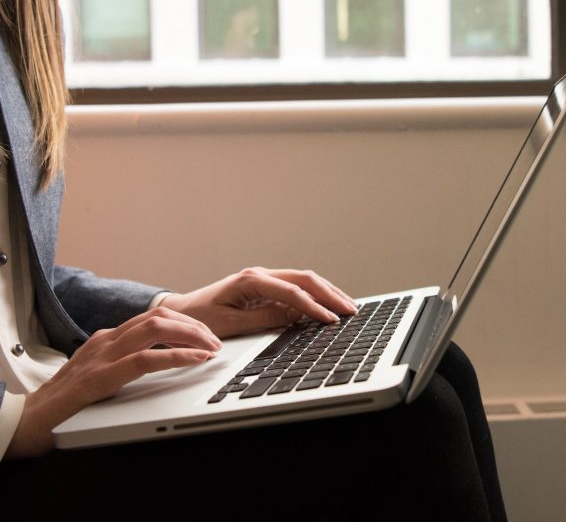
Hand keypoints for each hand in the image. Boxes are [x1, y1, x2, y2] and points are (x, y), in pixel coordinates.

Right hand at [6, 307, 220, 458]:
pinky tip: (195, 360)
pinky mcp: (101, 377)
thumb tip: (162, 357)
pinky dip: (177, 356)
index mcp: (110, 337)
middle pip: (160, 315)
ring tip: (211, 348)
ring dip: (190, 335)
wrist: (29, 420)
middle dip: (194, 325)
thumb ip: (127, 360)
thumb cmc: (68, 399)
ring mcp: (103, 355)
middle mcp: (108, 339)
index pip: (155, 315)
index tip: (206, 334)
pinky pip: (146, 359)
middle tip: (215, 341)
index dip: (186, 322)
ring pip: (156, 328)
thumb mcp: (103, 371)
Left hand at [160, 267, 357, 338]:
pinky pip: (295, 289)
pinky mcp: (265, 288)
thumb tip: (294, 317)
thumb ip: (264, 319)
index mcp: (251, 280)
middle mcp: (260, 275)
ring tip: (347, 306)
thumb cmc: (200, 317)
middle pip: (304, 279)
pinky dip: (315, 296)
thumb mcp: (230, 324)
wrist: (182, 311)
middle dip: (329, 294)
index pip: (291, 291)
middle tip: (350, 310)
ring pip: (303, 280)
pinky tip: (327, 305)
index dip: (314, 306)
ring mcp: (264, 280)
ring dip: (326, 292)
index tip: (330, 320)